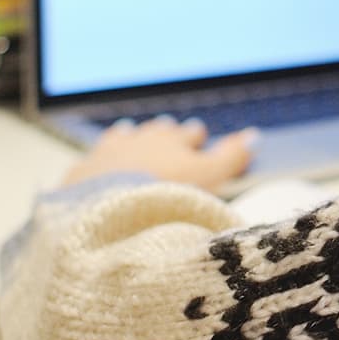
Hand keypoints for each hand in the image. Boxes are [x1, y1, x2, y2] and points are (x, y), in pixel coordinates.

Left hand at [61, 116, 255, 189]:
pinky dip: (103, 156)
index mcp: (173, 142)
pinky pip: (95, 156)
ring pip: (126, 136)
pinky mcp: (83, 169)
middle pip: (158, 132)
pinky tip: (101, 158)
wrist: (107, 207)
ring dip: (134, 137)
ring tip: (135, 134)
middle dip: (167, 134)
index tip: (198, 137)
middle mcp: (142, 139)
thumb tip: (255, 135)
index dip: (195, 138)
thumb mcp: (209, 178)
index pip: (190, 135)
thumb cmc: (165, 194)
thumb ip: (231, 157)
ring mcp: (110, 151)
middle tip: (172, 134)